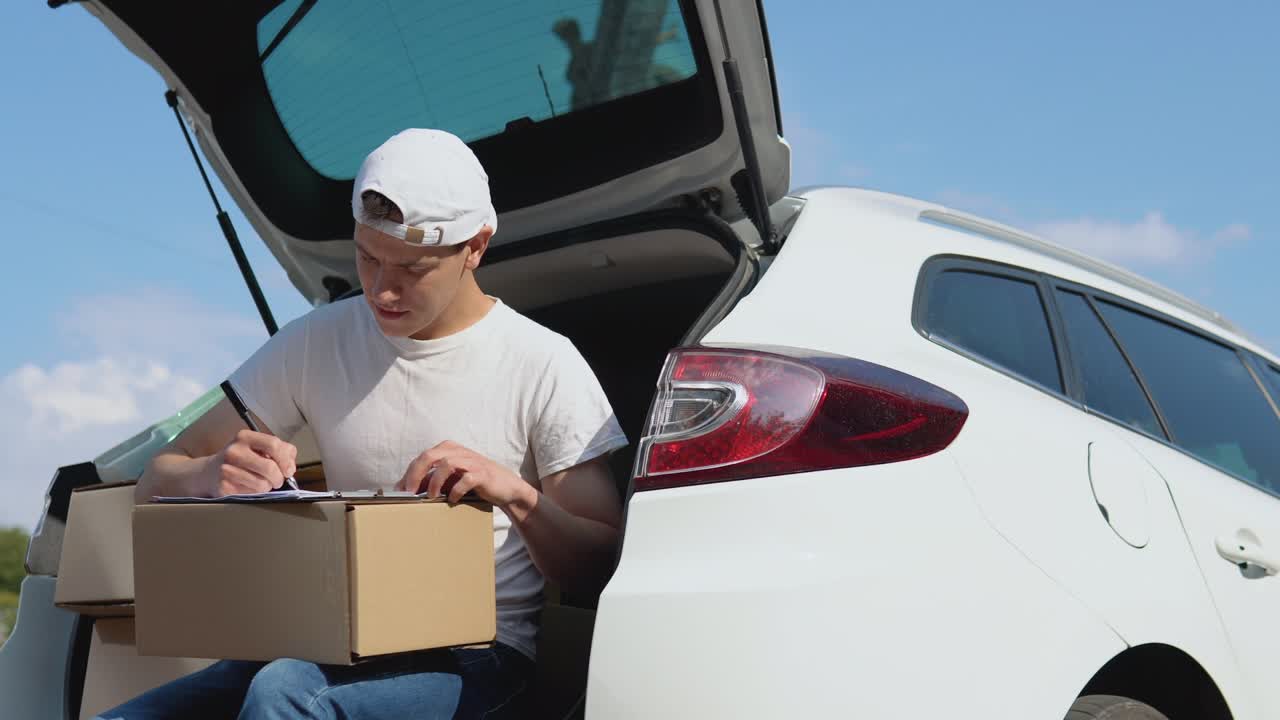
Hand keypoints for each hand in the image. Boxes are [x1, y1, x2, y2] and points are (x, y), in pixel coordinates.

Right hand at [205, 429, 297, 496]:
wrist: (209, 472)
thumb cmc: (241, 459)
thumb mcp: (258, 447)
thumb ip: (280, 451)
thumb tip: (290, 466)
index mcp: (245, 437)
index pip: (274, 444)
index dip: (285, 460)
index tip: (288, 470)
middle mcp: (234, 451)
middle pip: (269, 467)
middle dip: (278, 478)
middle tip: (277, 481)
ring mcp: (226, 469)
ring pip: (262, 484)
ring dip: (267, 487)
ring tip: (262, 483)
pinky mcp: (223, 486)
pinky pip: (251, 494)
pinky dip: (255, 494)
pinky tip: (249, 487)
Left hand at [396, 440, 533, 509]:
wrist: (505, 487)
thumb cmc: (473, 482)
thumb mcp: (450, 479)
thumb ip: (430, 480)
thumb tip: (403, 488)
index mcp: (448, 449)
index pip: (422, 458)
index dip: (408, 474)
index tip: (399, 492)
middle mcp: (458, 451)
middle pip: (429, 456)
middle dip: (415, 474)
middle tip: (409, 493)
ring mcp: (471, 461)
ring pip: (446, 464)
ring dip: (435, 482)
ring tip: (431, 496)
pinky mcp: (482, 473)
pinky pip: (465, 479)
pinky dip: (456, 490)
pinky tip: (452, 499)